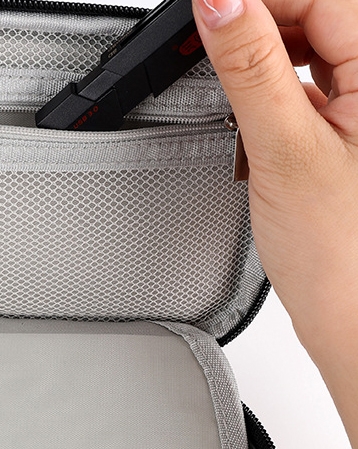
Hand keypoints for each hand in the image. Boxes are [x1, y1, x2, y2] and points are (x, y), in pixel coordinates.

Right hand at [192, 0, 357, 448]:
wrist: (351, 315)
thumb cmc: (340, 254)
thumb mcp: (283, 148)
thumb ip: (250, 65)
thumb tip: (219, 1)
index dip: (259, 0)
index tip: (206, 12)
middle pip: (318, 17)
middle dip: (260, 28)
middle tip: (208, 53)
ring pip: (313, 49)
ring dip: (266, 61)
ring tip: (234, 94)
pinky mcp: (350, 129)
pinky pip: (311, 85)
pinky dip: (275, 91)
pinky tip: (255, 114)